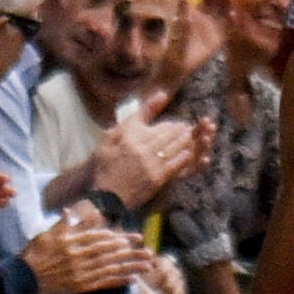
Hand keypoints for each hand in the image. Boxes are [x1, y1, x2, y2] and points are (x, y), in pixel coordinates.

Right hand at [24, 212, 148, 293]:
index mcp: (71, 242)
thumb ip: (60, 225)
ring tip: (148, 263)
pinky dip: (119, 280)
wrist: (22, 280)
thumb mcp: (44, 236)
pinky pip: (103, 283)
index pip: (97, 238)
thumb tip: (68, 211)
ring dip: (131, 265)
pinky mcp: (80, 286)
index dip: (115, 237)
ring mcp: (81, 273)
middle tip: (147, 249)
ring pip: (110, 267)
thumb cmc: (32, 256)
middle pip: (109, 252)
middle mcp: (79, 257)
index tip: (129, 237)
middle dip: (129, 250)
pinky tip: (133, 279)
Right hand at [88, 97, 202, 213]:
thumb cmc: (104, 166)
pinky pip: (177, 164)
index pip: (156, 123)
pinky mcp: (157, 178)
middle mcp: (142, 147)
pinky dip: (185, 156)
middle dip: (180, 130)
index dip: (170, 124)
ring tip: (189, 138)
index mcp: (129, 135)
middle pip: (168, 133)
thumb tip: (157, 97)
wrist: (105, 197)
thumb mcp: (109, 138)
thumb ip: (131, 120)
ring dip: (185, 140)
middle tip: (187, 129)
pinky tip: (188, 153)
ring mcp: (151, 163)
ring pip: (175, 147)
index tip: (176, 124)